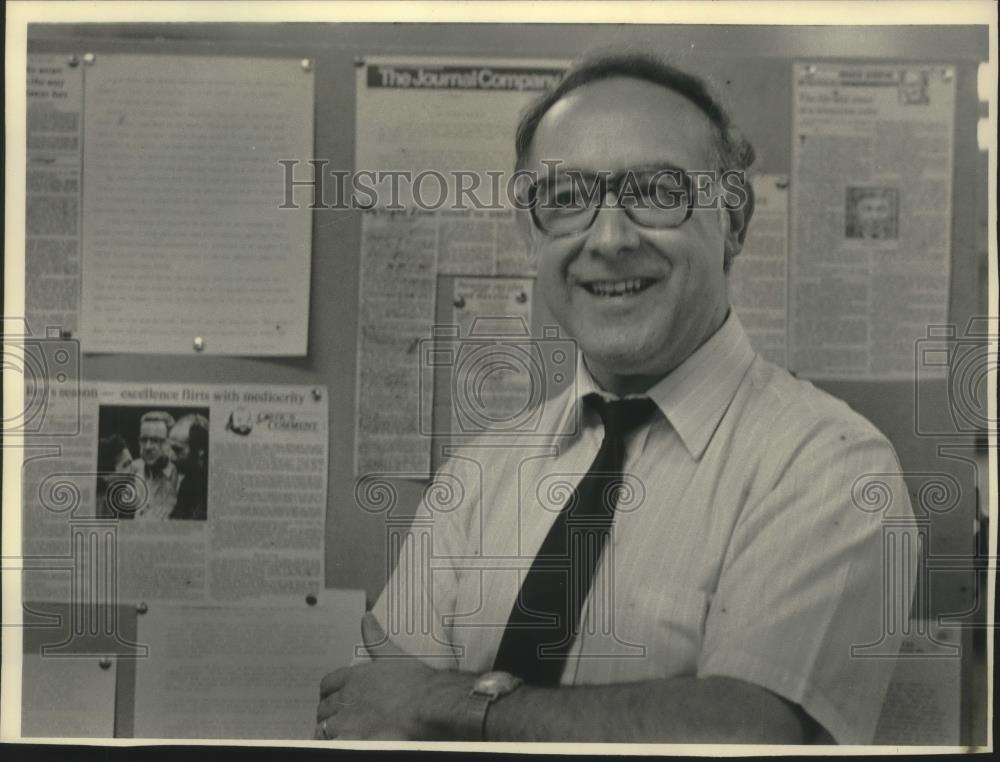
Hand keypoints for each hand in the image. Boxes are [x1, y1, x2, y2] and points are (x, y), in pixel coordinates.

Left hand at [314, 612, 464, 740]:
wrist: (430, 705)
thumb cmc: (418, 684)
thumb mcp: (395, 656)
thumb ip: (376, 638)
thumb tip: (366, 618)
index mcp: (354, 676)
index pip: (328, 685)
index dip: (332, 694)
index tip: (338, 700)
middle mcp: (346, 696)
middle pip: (325, 708)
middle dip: (331, 713)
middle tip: (344, 720)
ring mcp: (347, 719)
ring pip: (325, 727)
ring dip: (331, 730)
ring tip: (344, 734)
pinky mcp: (351, 738)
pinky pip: (331, 743)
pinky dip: (335, 743)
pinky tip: (347, 742)